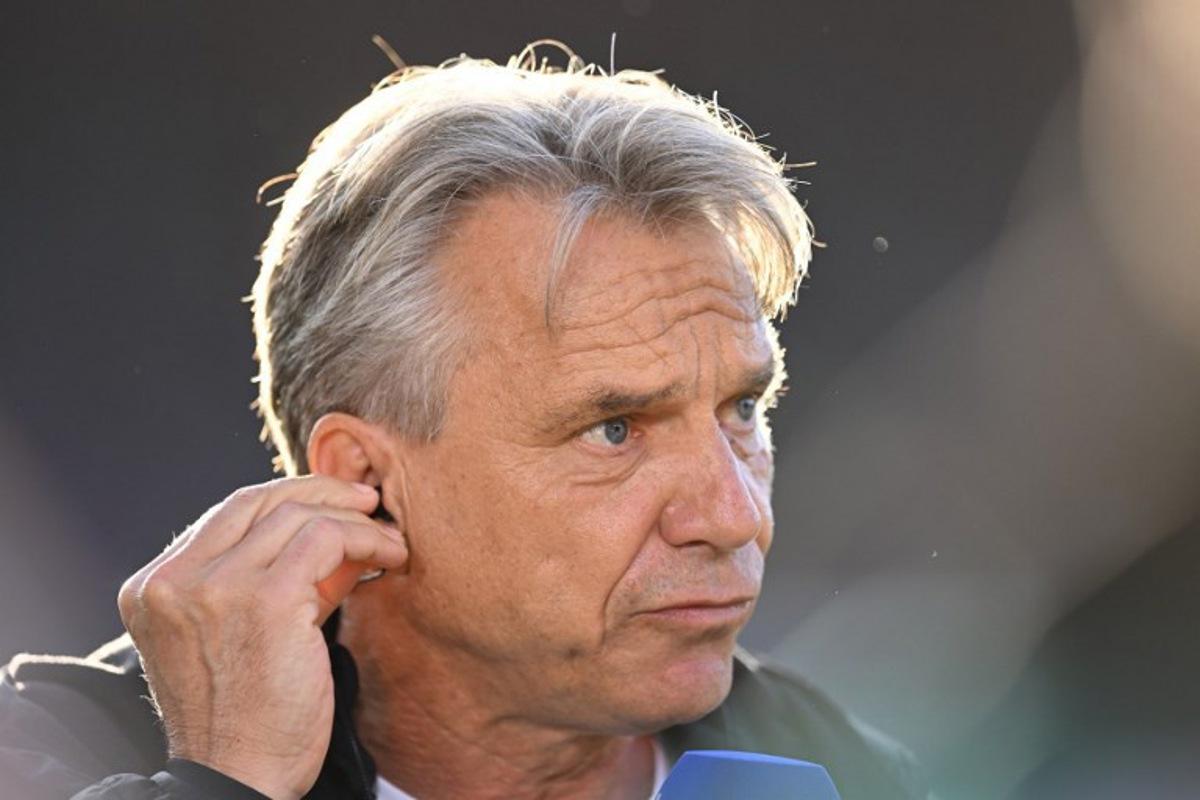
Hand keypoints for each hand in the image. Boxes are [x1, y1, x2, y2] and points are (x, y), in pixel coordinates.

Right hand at [117, 476, 407, 799]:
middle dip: (321, 493)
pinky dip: (365, 537)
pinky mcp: (262, 599)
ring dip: (353, 519)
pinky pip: (325, 538)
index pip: (227, 516)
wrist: (240, 780)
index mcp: (152, 588)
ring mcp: (212, 586)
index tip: (333, 507)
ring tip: (388, 538)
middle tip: (366, 500)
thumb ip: (276, 580)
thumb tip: (337, 531)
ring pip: (296, 516)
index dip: (287, 501)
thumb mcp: (245, 635)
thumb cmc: (249, 719)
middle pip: (257, 502)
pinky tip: (389, 554)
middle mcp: (172, 581)